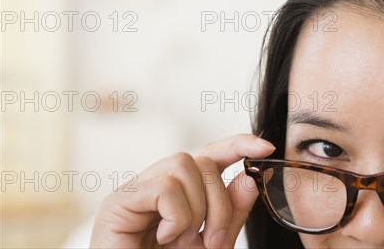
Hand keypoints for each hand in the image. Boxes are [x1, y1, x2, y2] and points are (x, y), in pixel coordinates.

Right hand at [90, 133, 275, 247]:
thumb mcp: (212, 244)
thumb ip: (231, 213)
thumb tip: (250, 178)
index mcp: (178, 194)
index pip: (209, 155)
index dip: (238, 144)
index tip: (265, 148)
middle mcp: (155, 185)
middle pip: (201, 161)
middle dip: (219, 202)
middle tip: (213, 242)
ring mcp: (135, 191)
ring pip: (184, 165)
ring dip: (197, 210)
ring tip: (183, 241)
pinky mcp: (118, 202)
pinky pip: (165, 187)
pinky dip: (177, 217)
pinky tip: (164, 239)